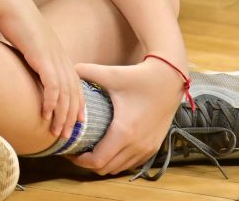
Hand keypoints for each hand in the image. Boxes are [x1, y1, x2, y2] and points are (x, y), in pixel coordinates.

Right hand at [0, 0, 82, 140]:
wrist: (7, 1)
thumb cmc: (12, 18)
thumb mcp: (24, 40)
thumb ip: (28, 55)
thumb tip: (22, 64)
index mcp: (57, 52)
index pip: (74, 83)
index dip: (77, 104)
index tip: (76, 121)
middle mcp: (59, 55)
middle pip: (74, 91)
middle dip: (72, 116)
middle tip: (68, 135)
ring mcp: (52, 55)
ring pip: (65, 92)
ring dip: (63, 114)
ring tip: (58, 132)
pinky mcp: (42, 56)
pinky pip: (52, 84)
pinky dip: (52, 101)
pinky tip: (47, 113)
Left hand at [68, 60, 184, 175]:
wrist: (170, 79)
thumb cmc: (139, 77)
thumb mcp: (111, 74)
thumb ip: (86, 71)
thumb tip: (68, 70)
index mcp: (124, 132)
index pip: (97, 161)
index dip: (80, 160)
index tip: (70, 150)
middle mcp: (136, 145)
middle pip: (106, 168)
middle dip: (88, 162)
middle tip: (77, 149)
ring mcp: (147, 148)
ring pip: (119, 168)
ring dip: (104, 163)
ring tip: (91, 148)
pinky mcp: (153, 147)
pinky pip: (131, 163)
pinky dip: (118, 161)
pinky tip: (109, 146)